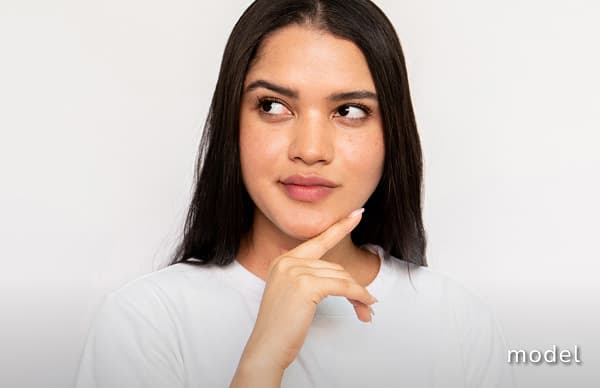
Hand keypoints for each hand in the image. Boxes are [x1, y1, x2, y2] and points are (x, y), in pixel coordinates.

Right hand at [230, 208, 376, 385]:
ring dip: (359, 294)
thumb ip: (310, 279)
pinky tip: (365, 305)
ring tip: (366, 310)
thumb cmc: (282, 327)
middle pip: (334, 266)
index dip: (339, 227)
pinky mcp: (306, 285)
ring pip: (341, 277)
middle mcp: (287, 261)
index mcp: (283, 261)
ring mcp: (295, 271)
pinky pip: (343, 286)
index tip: (357, 213)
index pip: (317, 240)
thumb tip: (344, 279)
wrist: (267, 348)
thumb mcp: (293, 295)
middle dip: (354, 286)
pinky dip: (358, 295)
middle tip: (368, 303)